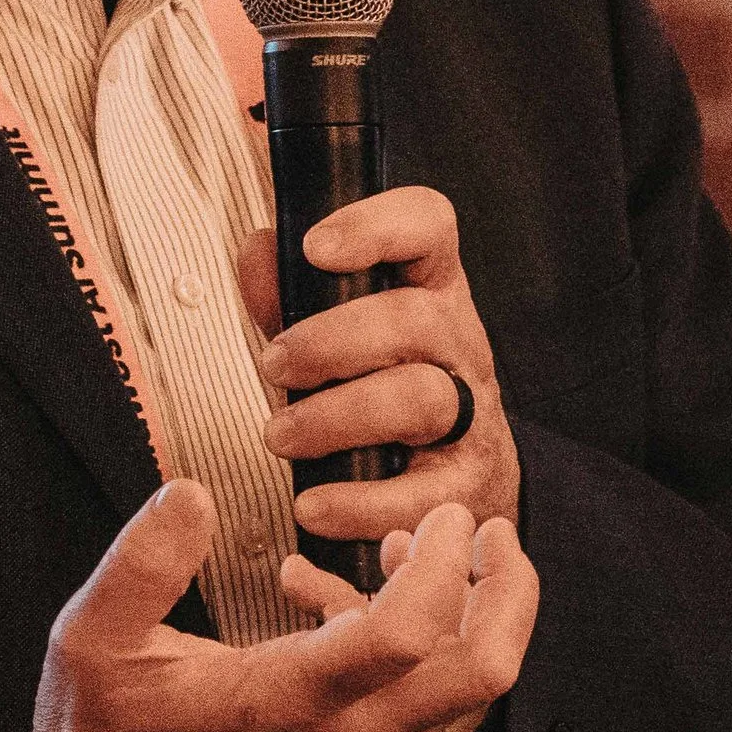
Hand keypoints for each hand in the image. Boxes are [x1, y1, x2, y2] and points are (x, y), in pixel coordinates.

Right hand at [0, 479, 538, 731]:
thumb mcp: (90, 638)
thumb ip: (144, 560)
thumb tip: (190, 491)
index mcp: (286, 700)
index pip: (411, 632)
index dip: (444, 561)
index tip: (440, 511)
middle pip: (480, 673)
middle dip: (508, 592)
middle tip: (490, 530)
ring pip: (458, 694)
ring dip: (455, 616)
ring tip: (397, 551)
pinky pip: (415, 709)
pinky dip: (408, 651)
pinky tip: (329, 607)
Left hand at [240, 189, 521, 539]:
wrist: (458, 480)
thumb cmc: (382, 389)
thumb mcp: (337, 334)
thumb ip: (292, 294)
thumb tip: (258, 250)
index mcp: (431, 289)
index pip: (427, 227)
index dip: (376, 226)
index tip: (316, 248)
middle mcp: (461, 344)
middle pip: (415, 320)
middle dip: (331, 342)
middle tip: (274, 366)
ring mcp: (473, 416)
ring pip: (421, 398)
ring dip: (337, 418)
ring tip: (281, 436)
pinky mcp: (466, 487)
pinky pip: (420, 494)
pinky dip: (359, 503)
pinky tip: (313, 505)